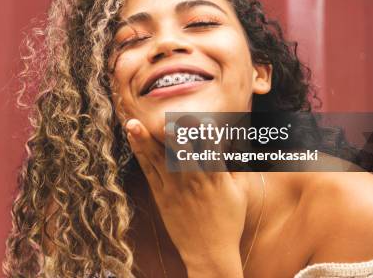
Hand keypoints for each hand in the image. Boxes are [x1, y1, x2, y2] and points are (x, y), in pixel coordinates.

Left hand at [126, 118, 246, 276]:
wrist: (208, 252)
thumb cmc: (228, 221)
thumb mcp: (241, 192)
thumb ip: (237, 166)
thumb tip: (240, 142)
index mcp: (216, 177)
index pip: (210, 150)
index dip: (205, 134)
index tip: (201, 120)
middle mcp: (194, 179)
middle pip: (180, 152)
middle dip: (172, 136)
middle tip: (163, 122)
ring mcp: (175, 187)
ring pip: (158, 159)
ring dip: (145, 139)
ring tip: (132, 123)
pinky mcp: (161, 196)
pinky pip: (149, 171)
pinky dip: (140, 154)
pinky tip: (133, 139)